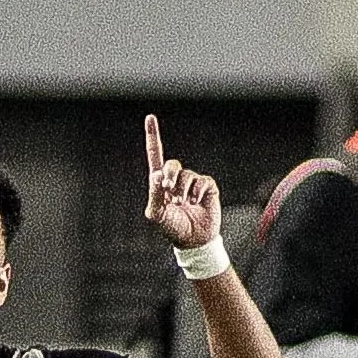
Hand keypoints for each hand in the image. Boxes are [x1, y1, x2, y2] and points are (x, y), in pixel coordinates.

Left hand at [141, 114, 220, 248]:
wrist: (194, 240)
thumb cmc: (172, 228)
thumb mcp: (156, 214)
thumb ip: (154, 195)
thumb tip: (156, 175)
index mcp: (160, 183)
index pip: (155, 155)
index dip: (153, 136)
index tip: (150, 117)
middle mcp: (176, 179)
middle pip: (172, 164)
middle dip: (169, 176)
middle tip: (168, 190)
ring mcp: (192, 183)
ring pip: (186, 175)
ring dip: (182, 190)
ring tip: (182, 204)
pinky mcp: (207, 187)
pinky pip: (202, 181)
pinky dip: (198, 192)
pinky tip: (196, 202)